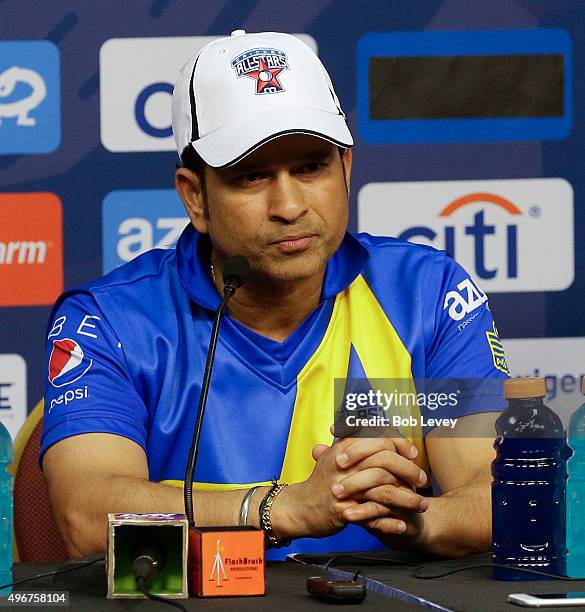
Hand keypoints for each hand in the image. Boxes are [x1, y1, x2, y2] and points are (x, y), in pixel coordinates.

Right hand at [271, 434, 426, 540]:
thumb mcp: (334, 455)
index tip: (411, 453)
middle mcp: (344, 465)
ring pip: (384, 489)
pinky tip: (403, 524)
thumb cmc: (321, 482)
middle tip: (422, 479)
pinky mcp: (343, 511)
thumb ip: (353, 441)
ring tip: (422, 504)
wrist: (299, 507)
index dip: (399, 444)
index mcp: (343, 448)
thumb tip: (375, 428)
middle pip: (385, 461)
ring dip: (407, 498)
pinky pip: (374, 515)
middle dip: (409, 470)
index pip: (378, 439)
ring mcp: (344, 488)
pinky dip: (391, 521)